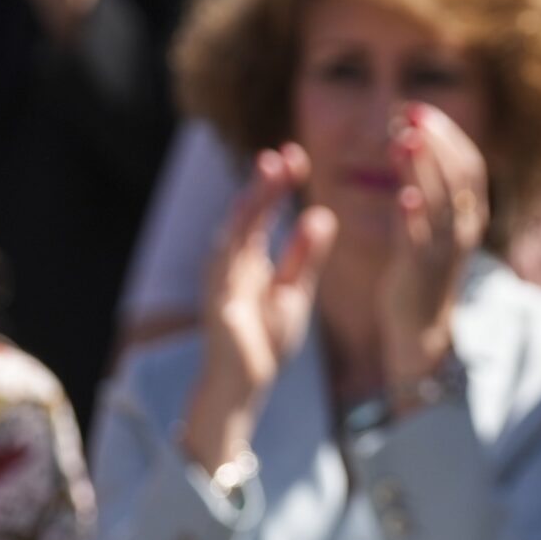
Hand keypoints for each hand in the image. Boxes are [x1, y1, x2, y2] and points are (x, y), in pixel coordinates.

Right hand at [185, 146, 335, 468]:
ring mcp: (220, 285)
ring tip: (267, 177)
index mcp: (247, 258)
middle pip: (245, 217)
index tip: (294, 155)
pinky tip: (247, 224)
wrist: (245, 383)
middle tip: (282, 156)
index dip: (275, 184)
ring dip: (248, 206)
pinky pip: (225, 274)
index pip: (261, 213)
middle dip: (262, 186)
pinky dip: (236, 247)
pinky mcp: (219, 309)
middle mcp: (228, 265)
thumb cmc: (264, 337)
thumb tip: (321, 213)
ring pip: (232, 237)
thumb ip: (306, 255)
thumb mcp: (294, 289)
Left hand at [379, 103, 489, 392]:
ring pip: (440, 201)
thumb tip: (413, 141)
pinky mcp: (419, 268)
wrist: (420, 326)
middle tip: (410, 112)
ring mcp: (444, 249)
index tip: (420, 109)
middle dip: (436, 140)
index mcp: (471, 214)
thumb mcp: (436, 225)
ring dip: (422, 167)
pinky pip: (419, 238)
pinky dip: (413, 215)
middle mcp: (464, 228)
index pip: (470, 164)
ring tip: (403, 138)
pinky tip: (403, 194)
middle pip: (460, 175)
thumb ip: (433, 189)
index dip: (448, 133)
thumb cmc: (422, 270)